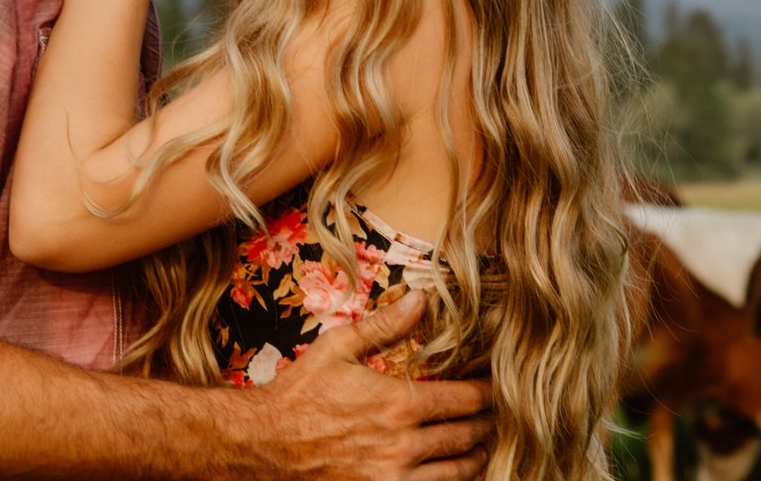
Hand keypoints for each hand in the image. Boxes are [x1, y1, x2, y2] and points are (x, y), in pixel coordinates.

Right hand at [244, 290, 492, 479]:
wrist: (263, 443)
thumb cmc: (299, 394)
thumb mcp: (338, 348)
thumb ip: (384, 325)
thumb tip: (421, 298)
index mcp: (399, 403)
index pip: (465, 399)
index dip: (487, 392)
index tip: (496, 386)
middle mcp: (404, 446)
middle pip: (466, 436)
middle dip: (485, 423)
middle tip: (497, 414)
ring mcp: (393, 479)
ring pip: (456, 473)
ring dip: (475, 457)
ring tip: (482, 445)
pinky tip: (452, 473)